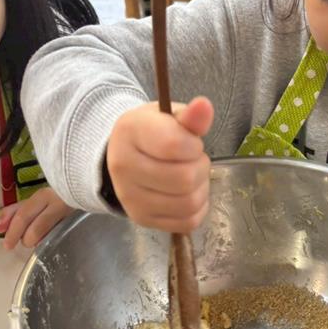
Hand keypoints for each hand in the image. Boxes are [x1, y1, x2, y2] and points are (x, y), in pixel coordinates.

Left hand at [0, 188, 73, 248]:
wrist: (83, 192)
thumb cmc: (54, 198)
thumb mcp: (33, 202)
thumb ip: (13, 213)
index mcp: (43, 196)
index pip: (23, 216)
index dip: (13, 232)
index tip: (7, 246)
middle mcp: (57, 205)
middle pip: (35, 231)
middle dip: (26, 240)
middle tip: (25, 240)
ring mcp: (69, 215)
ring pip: (46, 237)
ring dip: (38, 241)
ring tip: (40, 236)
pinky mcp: (76, 224)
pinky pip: (57, 238)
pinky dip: (49, 240)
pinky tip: (50, 236)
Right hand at [106, 97, 212, 232]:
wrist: (126, 155)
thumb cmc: (153, 131)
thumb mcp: (169, 116)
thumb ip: (190, 116)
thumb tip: (204, 106)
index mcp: (130, 132)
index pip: (173, 145)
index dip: (193, 145)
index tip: (191, 142)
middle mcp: (123, 167)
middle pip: (184, 178)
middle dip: (200, 167)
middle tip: (193, 159)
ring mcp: (130, 198)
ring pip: (188, 202)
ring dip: (201, 188)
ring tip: (191, 174)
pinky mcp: (142, 219)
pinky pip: (187, 222)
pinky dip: (197, 207)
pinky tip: (188, 192)